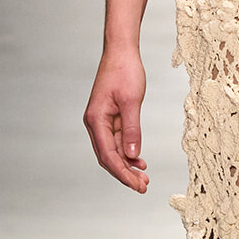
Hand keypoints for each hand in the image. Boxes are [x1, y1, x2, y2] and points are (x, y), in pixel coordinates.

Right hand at [84, 48, 148, 191]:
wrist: (121, 51)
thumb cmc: (125, 71)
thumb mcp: (131, 101)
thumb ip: (132, 129)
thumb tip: (132, 156)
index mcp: (96, 120)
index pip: (108, 155)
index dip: (122, 173)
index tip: (137, 185)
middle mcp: (95, 123)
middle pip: (108, 157)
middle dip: (125, 174)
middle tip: (143, 187)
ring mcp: (101, 121)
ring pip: (113, 151)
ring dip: (127, 166)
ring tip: (144, 178)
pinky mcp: (109, 118)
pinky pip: (117, 141)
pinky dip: (128, 152)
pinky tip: (139, 161)